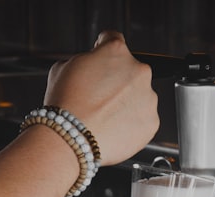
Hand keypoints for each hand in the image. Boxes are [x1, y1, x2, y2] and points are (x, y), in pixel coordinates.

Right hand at [44, 31, 158, 166]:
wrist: (73, 139)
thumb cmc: (66, 105)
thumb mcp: (62, 68)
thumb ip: (84, 62)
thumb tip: (89, 66)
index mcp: (116, 52)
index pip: (113, 39)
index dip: (103, 48)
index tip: (102, 56)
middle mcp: (138, 71)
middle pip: (129, 71)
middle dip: (117, 81)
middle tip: (99, 97)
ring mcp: (148, 98)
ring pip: (139, 97)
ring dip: (126, 103)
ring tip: (104, 116)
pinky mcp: (152, 122)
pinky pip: (143, 119)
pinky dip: (131, 123)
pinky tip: (113, 127)